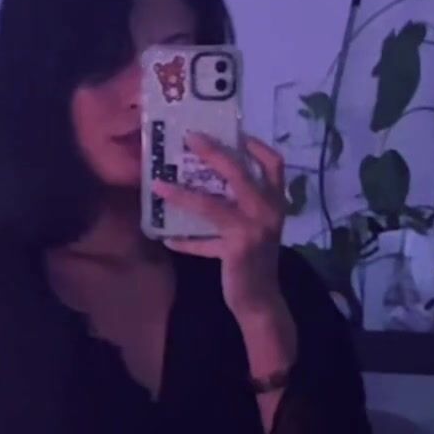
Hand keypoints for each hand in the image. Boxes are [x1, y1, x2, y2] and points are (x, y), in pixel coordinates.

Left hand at [153, 133, 290, 325]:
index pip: (275, 164)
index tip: (235, 132)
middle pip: (239, 173)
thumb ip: (241, 206)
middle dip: (213, 152)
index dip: (256, 145)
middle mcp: (268, 211)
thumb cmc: (256, 261)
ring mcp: (253, 230)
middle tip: (189, 137)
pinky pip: (202, 242)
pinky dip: (184, 241)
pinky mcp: (237, 250)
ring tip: (158, 185)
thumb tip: (204, 182)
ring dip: (181, 195)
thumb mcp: (256, 228)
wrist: (261, 300)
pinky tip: (167, 238)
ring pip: (211, 206)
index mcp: (276, 202)